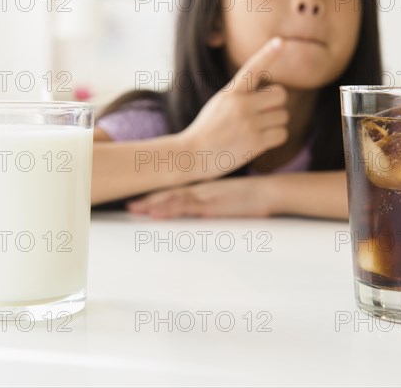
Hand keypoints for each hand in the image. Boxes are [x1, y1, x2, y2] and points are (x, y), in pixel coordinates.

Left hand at [127, 177, 273, 218]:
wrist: (270, 191)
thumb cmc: (254, 197)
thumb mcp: (231, 200)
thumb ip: (217, 203)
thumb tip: (208, 210)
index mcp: (204, 189)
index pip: (176, 191)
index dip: (157, 195)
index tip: (142, 199)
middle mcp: (201, 190)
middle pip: (169, 194)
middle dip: (148, 200)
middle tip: (129, 206)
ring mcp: (205, 196)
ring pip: (172, 200)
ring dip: (152, 204)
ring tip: (135, 209)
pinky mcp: (211, 205)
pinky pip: (185, 207)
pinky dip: (168, 209)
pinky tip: (156, 212)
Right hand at [180, 37, 289, 179]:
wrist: (192, 156)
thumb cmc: (207, 130)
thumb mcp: (219, 104)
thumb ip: (240, 94)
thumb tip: (271, 94)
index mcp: (231, 92)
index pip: (252, 68)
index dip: (267, 53)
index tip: (280, 42)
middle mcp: (241, 105)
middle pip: (281, 94)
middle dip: (277, 104)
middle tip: (265, 114)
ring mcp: (249, 124)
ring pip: (284, 116)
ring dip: (276, 123)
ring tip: (259, 130)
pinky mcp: (256, 143)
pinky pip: (282, 134)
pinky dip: (277, 137)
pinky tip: (263, 141)